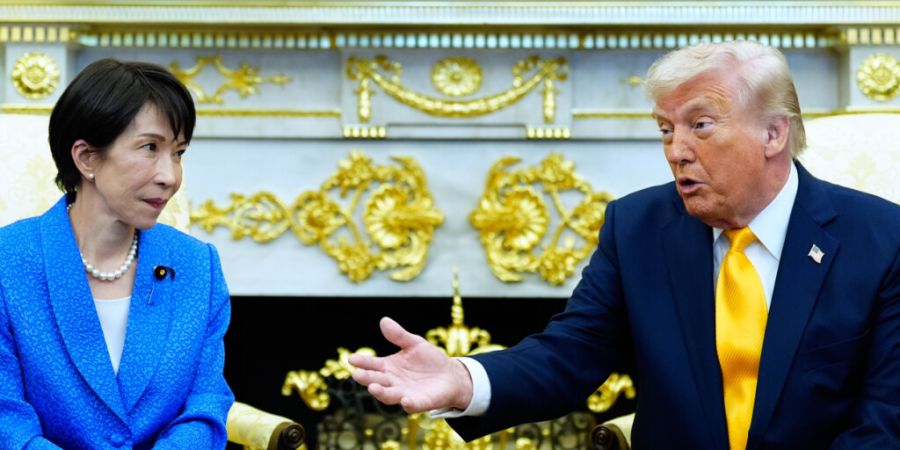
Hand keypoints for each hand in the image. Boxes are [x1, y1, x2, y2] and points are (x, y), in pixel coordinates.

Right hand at [349, 317, 472, 412]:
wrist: (450, 375)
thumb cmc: (429, 360)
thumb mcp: (414, 343)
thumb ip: (399, 335)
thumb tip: (384, 320)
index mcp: (389, 367)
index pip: (372, 365)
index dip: (362, 362)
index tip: (351, 358)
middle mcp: (393, 382)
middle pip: (377, 381)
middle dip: (367, 378)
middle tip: (357, 374)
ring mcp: (405, 393)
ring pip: (389, 395)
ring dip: (381, 393)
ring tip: (373, 387)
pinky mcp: (420, 402)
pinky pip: (412, 405)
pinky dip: (408, 403)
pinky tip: (405, 400)